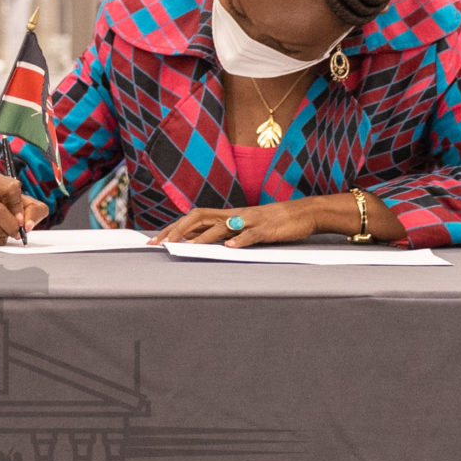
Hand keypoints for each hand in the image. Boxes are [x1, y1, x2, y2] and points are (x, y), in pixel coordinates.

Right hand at [0, 172, 49, 244]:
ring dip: (4, 234)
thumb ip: (34, 210)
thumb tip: (27, 226)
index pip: (10, 190)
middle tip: (18, 231)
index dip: (18, 208)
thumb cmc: (6, 203)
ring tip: (6, 230)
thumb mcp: (24, 200)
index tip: (22, 220)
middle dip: (12, 225)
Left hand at [153, 199, 321, 248]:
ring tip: (187, 247)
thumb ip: (227, 232)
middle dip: (179, 229)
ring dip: (203, 237)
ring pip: (222, 226)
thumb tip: (203, 242)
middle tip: (162, 244)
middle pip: (200, 217)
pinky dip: (239, 241)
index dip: (174, 227)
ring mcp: (251, 221)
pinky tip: (229, 248)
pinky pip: (251, 234)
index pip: (194, 217)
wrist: (304, 212)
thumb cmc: (274, 222)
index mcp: (229, 214)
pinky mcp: (266, 229)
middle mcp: (235, 215)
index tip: (156, 240)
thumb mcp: (246, 226)